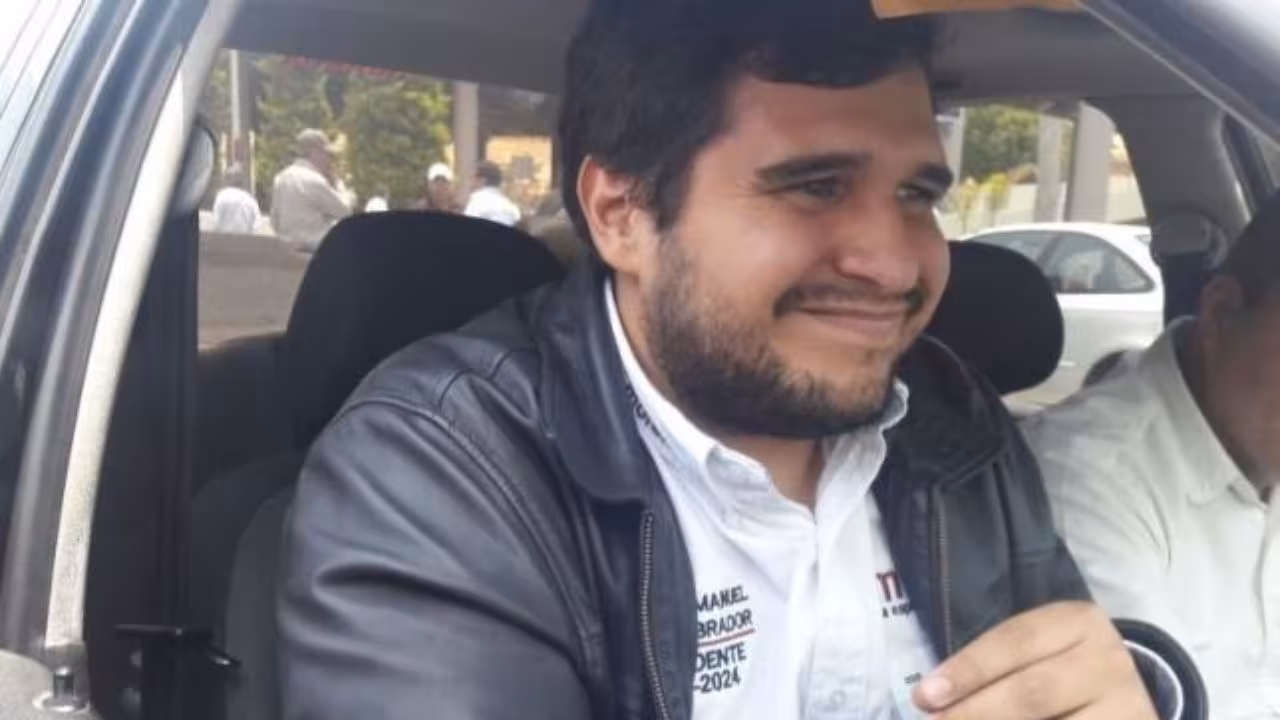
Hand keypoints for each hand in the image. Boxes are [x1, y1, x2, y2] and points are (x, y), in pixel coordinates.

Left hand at [913, 601, 1156, 718]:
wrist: (1121, 699)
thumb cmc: (1058, 669)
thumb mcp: (1035, 653)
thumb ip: (993, 670)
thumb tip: (933, 701)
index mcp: (1078, 622)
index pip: (1014, 642)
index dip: (967, 670)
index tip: (923, 696)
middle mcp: (1109, 661)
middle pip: (1032, 691)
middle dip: (975, 713)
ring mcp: (1129, 707)